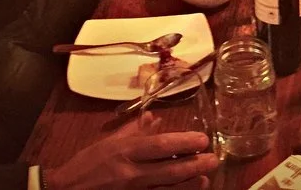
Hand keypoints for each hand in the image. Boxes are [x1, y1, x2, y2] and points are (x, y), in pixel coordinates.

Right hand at [45, 121, 217, 189]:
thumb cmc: (86, 165)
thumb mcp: (108, 143)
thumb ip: (133, 130)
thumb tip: (155, 117)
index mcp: (125, 152)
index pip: (160, 146)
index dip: (184, 142)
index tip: (202, 139)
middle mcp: (131, 173)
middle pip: (170, 169)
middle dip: (195, 164)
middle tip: (213, 159)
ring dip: (189, 185)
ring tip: (206, 178)